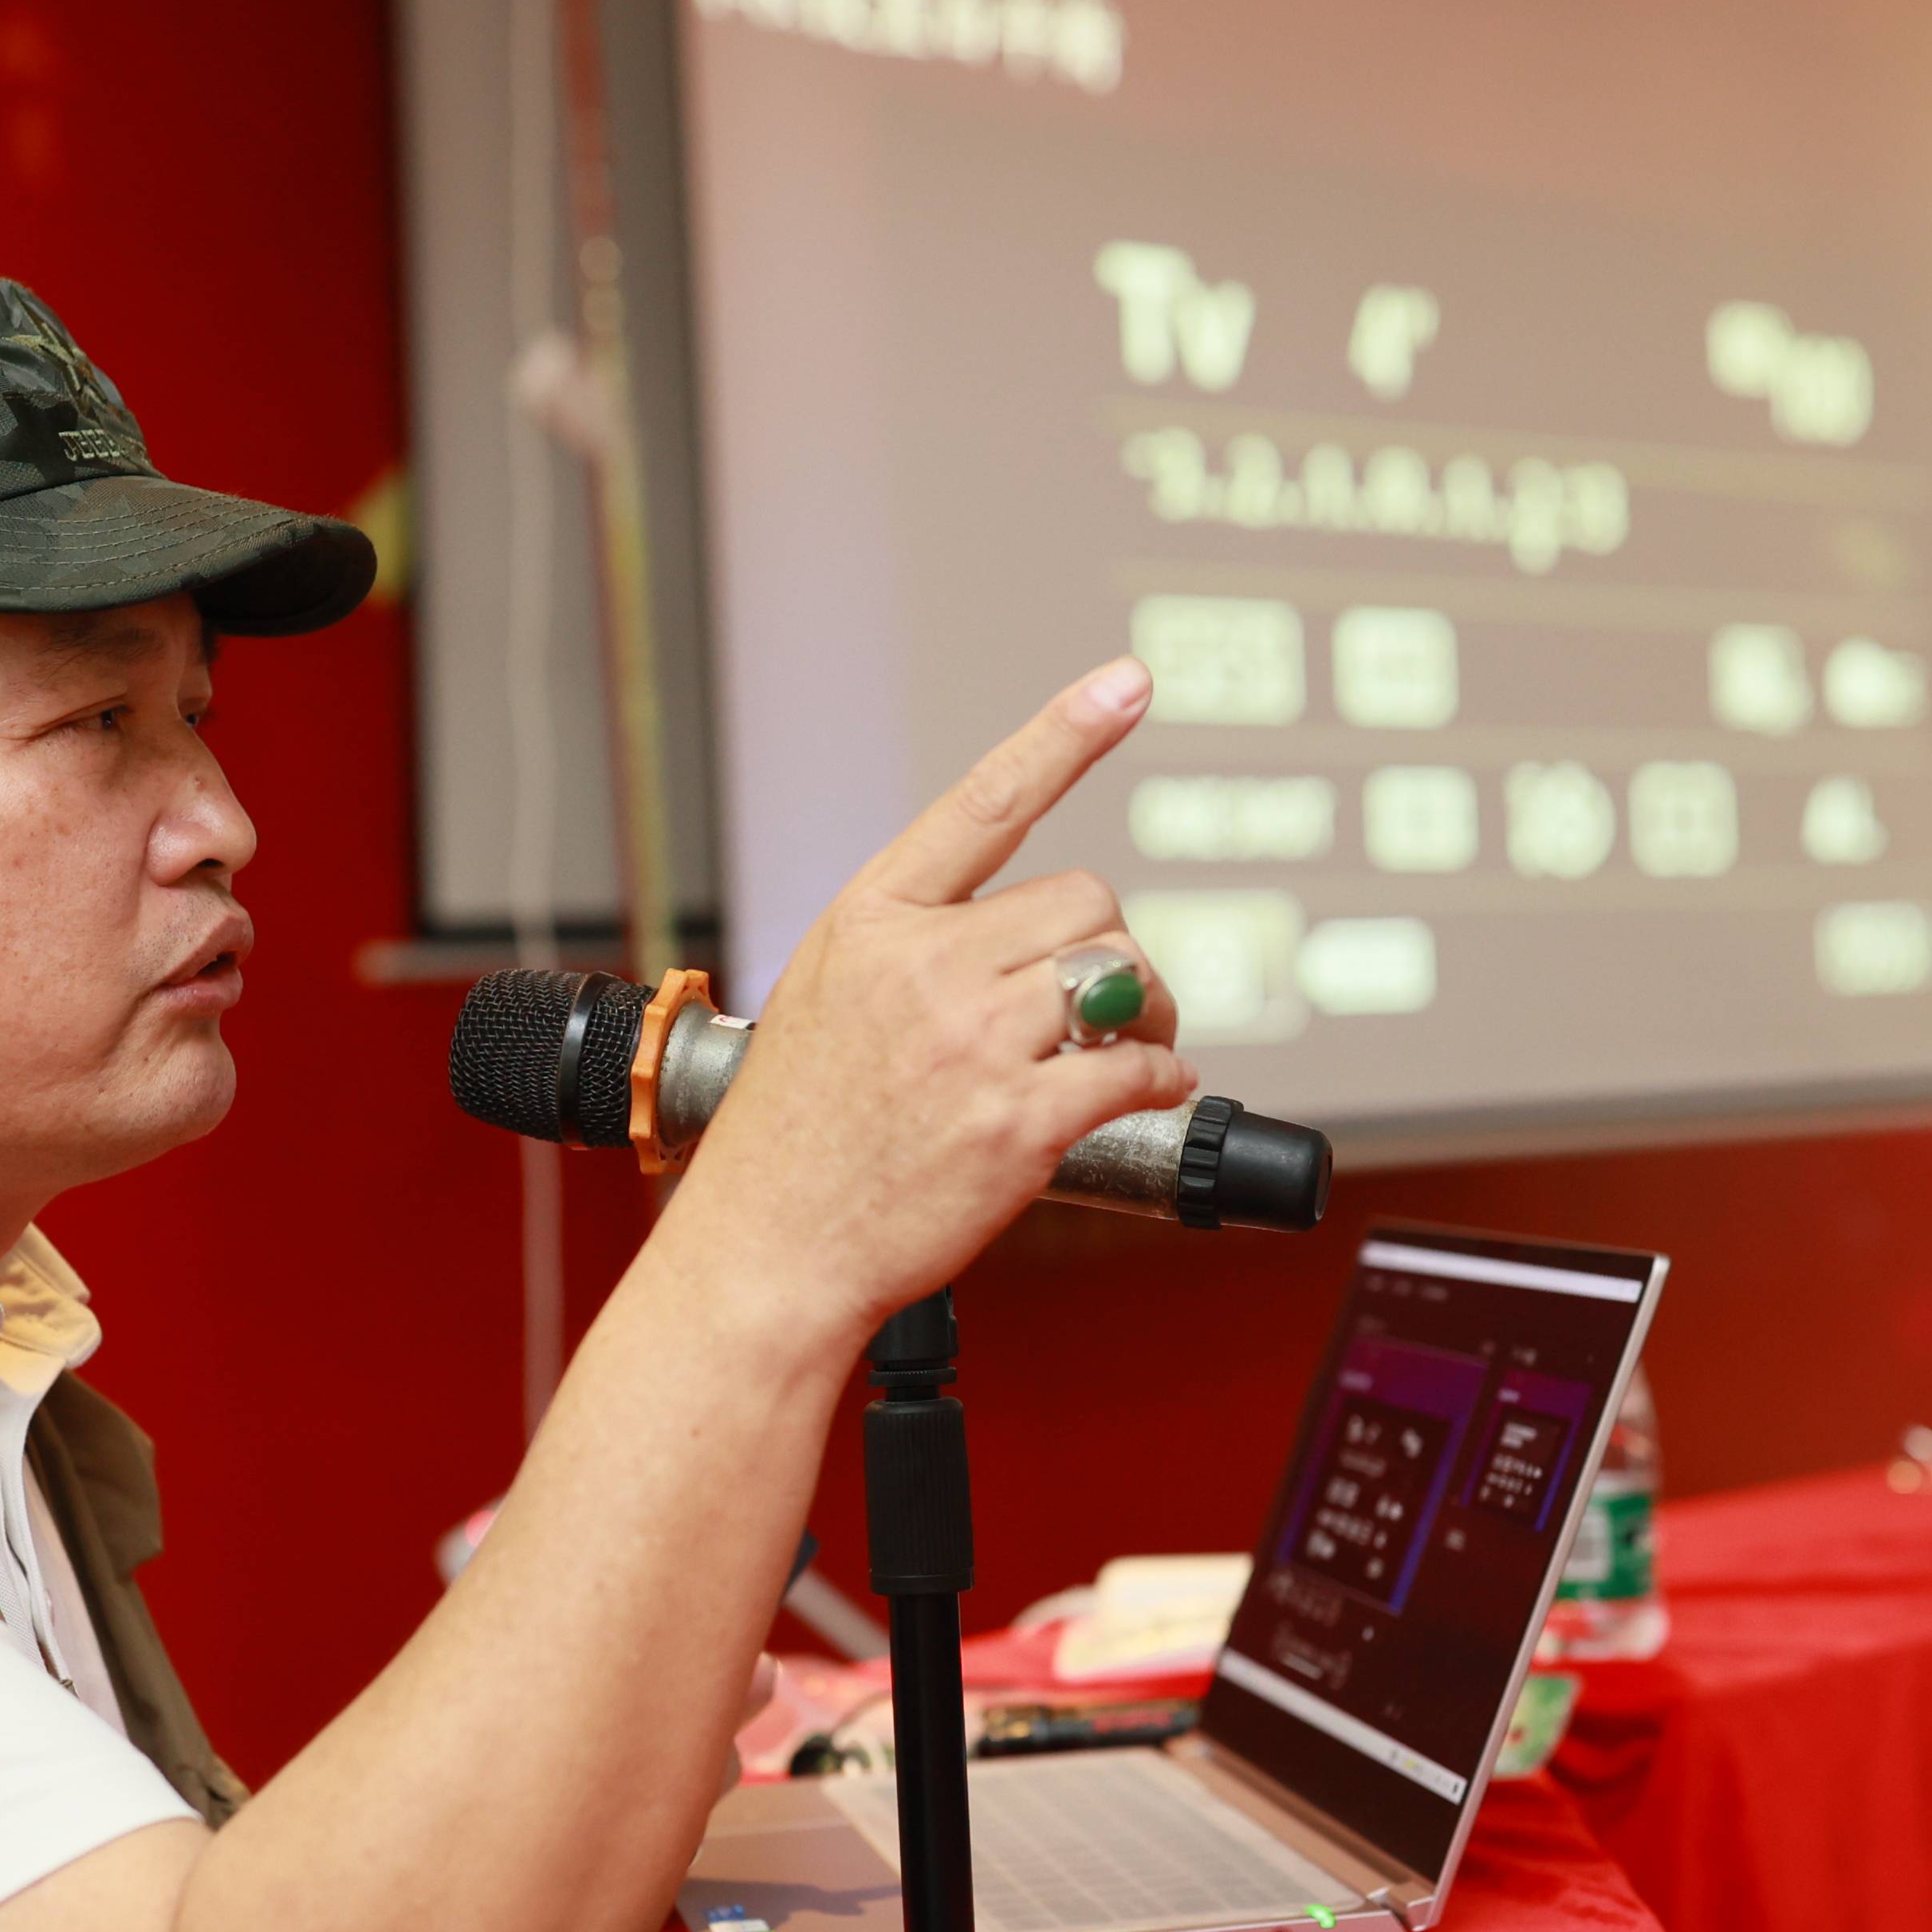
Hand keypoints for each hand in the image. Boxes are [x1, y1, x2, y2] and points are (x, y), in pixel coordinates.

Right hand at [661, 658, 1195, 1343]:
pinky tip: (1153, 1092)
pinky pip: (1133, 1069)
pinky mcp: (1016, 1122)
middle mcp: (923, 966)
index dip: (1065, 733)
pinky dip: (1164, 1079)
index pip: (985, 802)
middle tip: (1121, 1006)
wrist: (768, 1250)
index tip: (1126, 680)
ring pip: (1118, 978)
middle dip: (1114, 950)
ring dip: (1152, 1013)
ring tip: (1139, 1050)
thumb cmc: (792, 1142)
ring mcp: (970, 1043)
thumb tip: (1030, 950)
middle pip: (1085, 900)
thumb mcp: (828, 1004)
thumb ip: (917, 955)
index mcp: (872, 920)